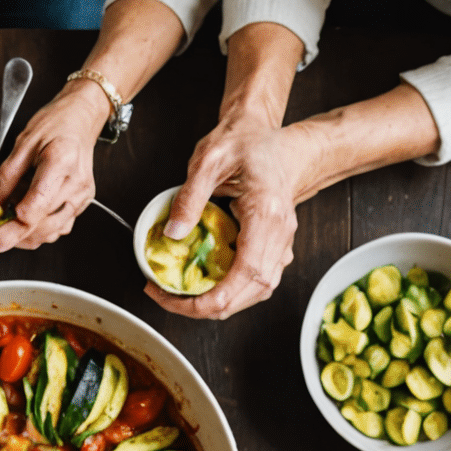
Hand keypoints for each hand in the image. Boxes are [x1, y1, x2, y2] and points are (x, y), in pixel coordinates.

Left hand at [0, 84, 103, 252]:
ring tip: (10, 221)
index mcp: (60, 161)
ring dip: (28, 236)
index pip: (37, 206)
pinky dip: (41, 230)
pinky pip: (60, 227)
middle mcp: (76, 182)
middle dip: (17, 236)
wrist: (80, 118)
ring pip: (52, 232)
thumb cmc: (54, 125)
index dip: (14, 226)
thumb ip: (4, 179)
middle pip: (44, 225)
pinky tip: (29, 217)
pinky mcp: (83, 202)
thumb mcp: (22, 145)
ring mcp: (82, 195)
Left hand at [147, 116, 318, 320]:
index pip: (246, 273)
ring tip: (181, 295)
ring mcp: (282, 243)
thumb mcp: (209, 160)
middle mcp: (280, 234)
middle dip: (208, 306)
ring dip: (221, 302)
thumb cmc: (247, 143)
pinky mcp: (277, 247)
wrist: (280, 143)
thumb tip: (173, 234)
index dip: (213, 298)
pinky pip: (257, 281)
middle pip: (253, 291)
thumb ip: (189, 197)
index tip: (179, 300)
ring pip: (257, 291)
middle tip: (167, 298)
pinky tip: (205, 286)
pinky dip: (231, 291)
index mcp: (265, 214)